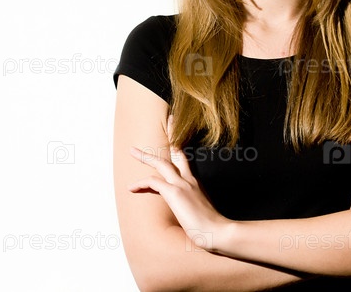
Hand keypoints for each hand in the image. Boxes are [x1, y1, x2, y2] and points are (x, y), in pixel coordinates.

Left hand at [127, 115, 230, 251]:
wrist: (218, 231)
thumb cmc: (212, 226)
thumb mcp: (201, 210)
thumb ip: (194, 205)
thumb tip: (187, 210)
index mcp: (195, 182)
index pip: (185, 160)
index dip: (179, 147)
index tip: (175, 136)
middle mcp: (189, 179)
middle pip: (177, 152)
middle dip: (171, 134)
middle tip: (168, 119)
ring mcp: (182, 185)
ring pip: (161, 163)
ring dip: (145, 157)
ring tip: (133, 151)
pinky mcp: (175, 193)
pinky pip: (153, 182)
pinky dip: (141, 183)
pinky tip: (131, 188)